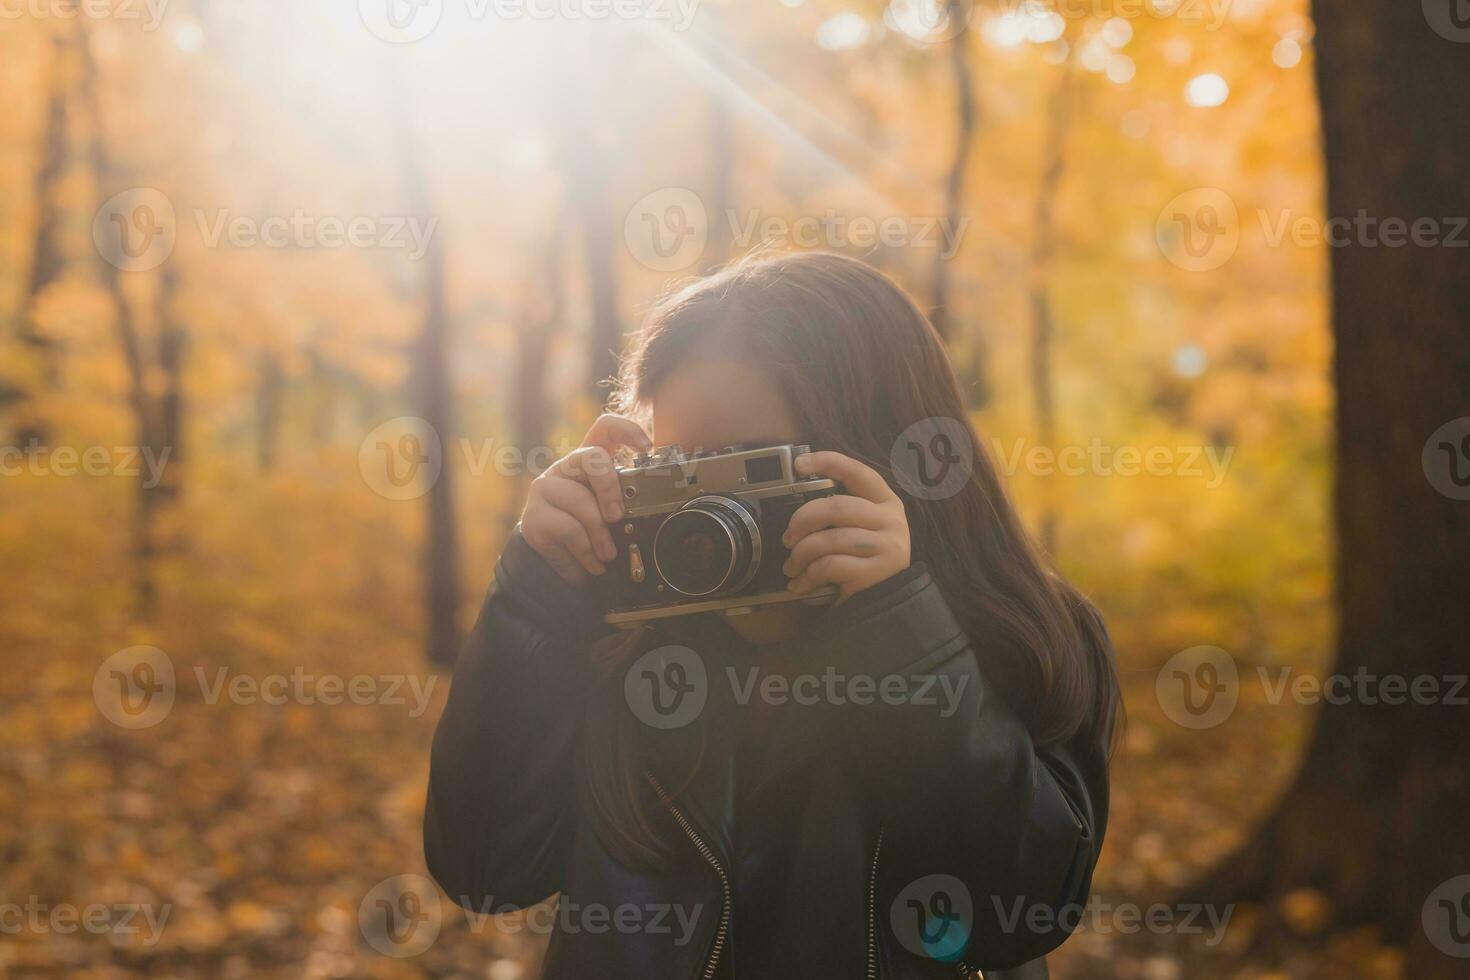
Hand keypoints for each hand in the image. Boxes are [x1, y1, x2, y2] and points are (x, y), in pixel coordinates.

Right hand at [520, 414, 650, 585]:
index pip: (604, 428)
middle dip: (611, 488)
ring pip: (581, 500)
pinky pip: (568, 529)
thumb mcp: (611, 515)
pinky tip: (592, 563)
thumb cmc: (589, 534)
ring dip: (601, 534)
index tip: (646, 448)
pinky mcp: (534, 516)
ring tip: (608, 555)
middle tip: (618, 517)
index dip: (626, 430)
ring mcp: (546, 489)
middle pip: (591, 456)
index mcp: (588, 462)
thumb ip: (626, 504)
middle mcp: (565, 468)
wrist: (550, 566)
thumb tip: (655, 509)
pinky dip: (586, 551)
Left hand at [781, 451, 910, 601]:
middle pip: (838, 507)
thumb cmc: (866, 560)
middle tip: (787, 538)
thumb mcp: (862, 529)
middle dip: (802, 520)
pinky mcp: (875, 574)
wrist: (889, 605)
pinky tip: (801, 584)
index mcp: (885, 502)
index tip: (799, 464)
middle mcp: (891, 521)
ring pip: (831, 539)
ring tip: (791, 566)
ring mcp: (886, 548)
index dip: (828, 462)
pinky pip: (831, 566)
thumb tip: (798, 496)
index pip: (857, 472)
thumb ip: (840, 512)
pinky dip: (808, 575)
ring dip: (801, 553)